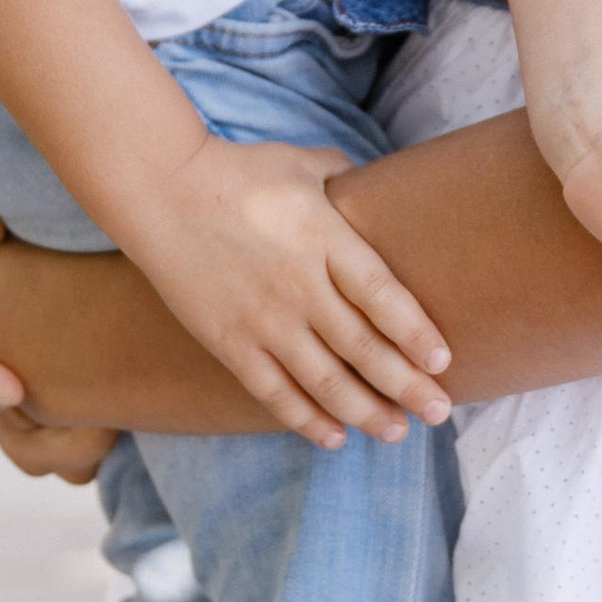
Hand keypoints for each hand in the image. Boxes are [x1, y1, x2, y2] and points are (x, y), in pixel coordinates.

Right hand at [119, 133, 452, 453]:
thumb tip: (381, 187)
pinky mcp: (227, 341)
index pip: (381, 295)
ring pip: (322, 380)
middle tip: (440, 411)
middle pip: (362, 347)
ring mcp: (260, 318)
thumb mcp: (302, 165)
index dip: (415, 333)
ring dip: (365, 411)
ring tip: (398, 432)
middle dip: (406, 385)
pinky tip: (334, 437)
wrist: (159, 188)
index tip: (443, 361)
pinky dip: (305, 418)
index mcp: (323, 237)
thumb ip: (346, 181)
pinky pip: (272, 391)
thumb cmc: (237, 172)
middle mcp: (297, 284)